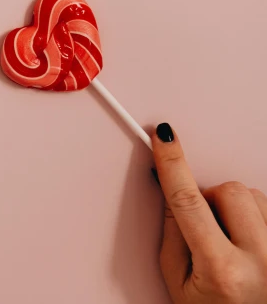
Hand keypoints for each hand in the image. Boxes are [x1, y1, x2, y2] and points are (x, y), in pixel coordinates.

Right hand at [153, 123, 266, 302]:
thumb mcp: (179, 284)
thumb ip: (172, 234)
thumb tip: (169, 190)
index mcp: (222, 271)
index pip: (189, 202)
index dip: (173, 165)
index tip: (164, 138)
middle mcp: (262, 261)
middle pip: (228, 191)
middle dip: (209, 199)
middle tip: (204, 226)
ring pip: (253, 196)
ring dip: (235, 209)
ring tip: (231, 241)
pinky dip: (256, 218)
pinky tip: (250, 243)